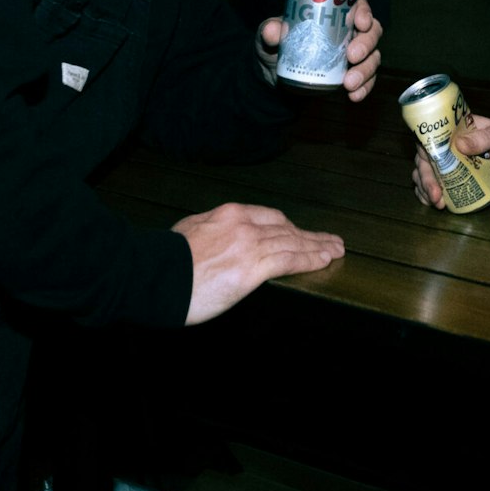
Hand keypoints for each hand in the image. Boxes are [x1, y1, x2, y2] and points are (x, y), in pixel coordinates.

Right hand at [173, 202, 343, 325]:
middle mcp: (244, 225)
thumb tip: (219, 240)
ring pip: (293, 242)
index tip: (299, 232)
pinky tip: (324, 260)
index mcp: (228, 214)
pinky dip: (311, 259)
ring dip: (318, 247)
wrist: (153, 276)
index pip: (269, 217)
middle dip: (310, 235)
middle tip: (331, 240)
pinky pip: (290, 261)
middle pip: (286, 228)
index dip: (289, 226)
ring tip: (335, 250)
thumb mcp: (189, 231)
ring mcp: (250, 245)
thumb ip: (211, 231)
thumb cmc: (164, 261)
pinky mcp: (252, 269)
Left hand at [257, 0, 382, 101]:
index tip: (360, 22)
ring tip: (349, 83)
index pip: (357, 5)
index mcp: (335, 14)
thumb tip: (272, 31)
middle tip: (352, 56)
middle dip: (367, 43)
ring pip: (373, 57)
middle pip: (372, 31)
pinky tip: (354, 96)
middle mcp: (349, 31)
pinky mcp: (353, 74)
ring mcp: (354, 54)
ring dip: (366, 70)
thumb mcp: (269, 36)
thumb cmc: (277, 45)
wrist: (277, 76)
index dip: (364, 11)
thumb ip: (270, 31)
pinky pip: (368, 80)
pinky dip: (365, 88)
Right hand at [412, 113, 489, 207]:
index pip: (432, 135)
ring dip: (425, 188)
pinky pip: (436, 188)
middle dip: (425, 177)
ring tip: (437, 201)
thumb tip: (460, 144)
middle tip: (435, 192)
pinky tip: (433, 203)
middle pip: (424, 159)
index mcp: (458, 131)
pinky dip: (428, 196)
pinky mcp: (457, 184)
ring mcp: (451, 168)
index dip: (424, 147)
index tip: (426, 161)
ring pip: (424, 174)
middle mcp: (449, 148)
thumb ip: (484, 137)